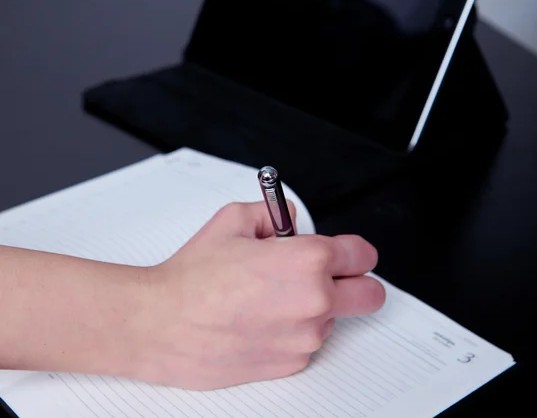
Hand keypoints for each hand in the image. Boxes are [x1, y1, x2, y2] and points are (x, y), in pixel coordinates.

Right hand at [131, 201, 384, 389]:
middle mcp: (315, 300)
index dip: (354, 250)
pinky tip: (259, 317)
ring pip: (333, 318)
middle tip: (331, 276)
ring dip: (315, 305)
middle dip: (357, 282)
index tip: (347, 253)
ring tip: (269, 294)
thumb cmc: (194, 275)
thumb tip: (289, 221)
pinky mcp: (291, 362)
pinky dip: (293, 329)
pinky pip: (307, 341)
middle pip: (370, 295)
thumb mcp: (234, 219)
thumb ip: (274, 214)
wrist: (163, 322)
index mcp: (307, 260)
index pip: (363, 255)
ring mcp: (305, 336)